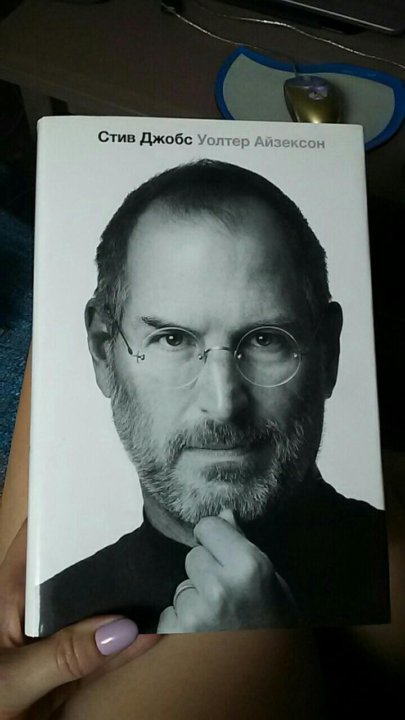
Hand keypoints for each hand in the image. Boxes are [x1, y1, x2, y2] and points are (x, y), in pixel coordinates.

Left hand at [0, 522, 159, 718]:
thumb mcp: (12, 677)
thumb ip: (63, 653)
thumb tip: (123, 626)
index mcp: (10, 593)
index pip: (40, 540)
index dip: (69, 514)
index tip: (111, 493)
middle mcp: (35, 609)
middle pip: (76, 572)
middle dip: (111, 554)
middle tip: (156, 530)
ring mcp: (54, 640)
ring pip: (97, 612)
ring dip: (128, 603)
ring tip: (167, 577)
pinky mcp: (68, 672)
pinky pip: (105, 655)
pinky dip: (129, 648)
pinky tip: (158, 631)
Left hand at [158, 511, 296, 632]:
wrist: (273, 685)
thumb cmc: (280, 629)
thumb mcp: (274, 584)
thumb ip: (245, 547)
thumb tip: (225, 514)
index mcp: (249, 567)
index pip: (208, 527)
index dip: (215, 539)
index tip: (224, 554)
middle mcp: (219, 587)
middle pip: (193, 556)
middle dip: (205, 571)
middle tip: (227, 596)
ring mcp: (195, 614)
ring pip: (181, 587)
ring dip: (193, 600)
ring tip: (219, 622)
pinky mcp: (175, 638)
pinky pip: (169, 616)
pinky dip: (180, 626)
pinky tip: (203, 639)